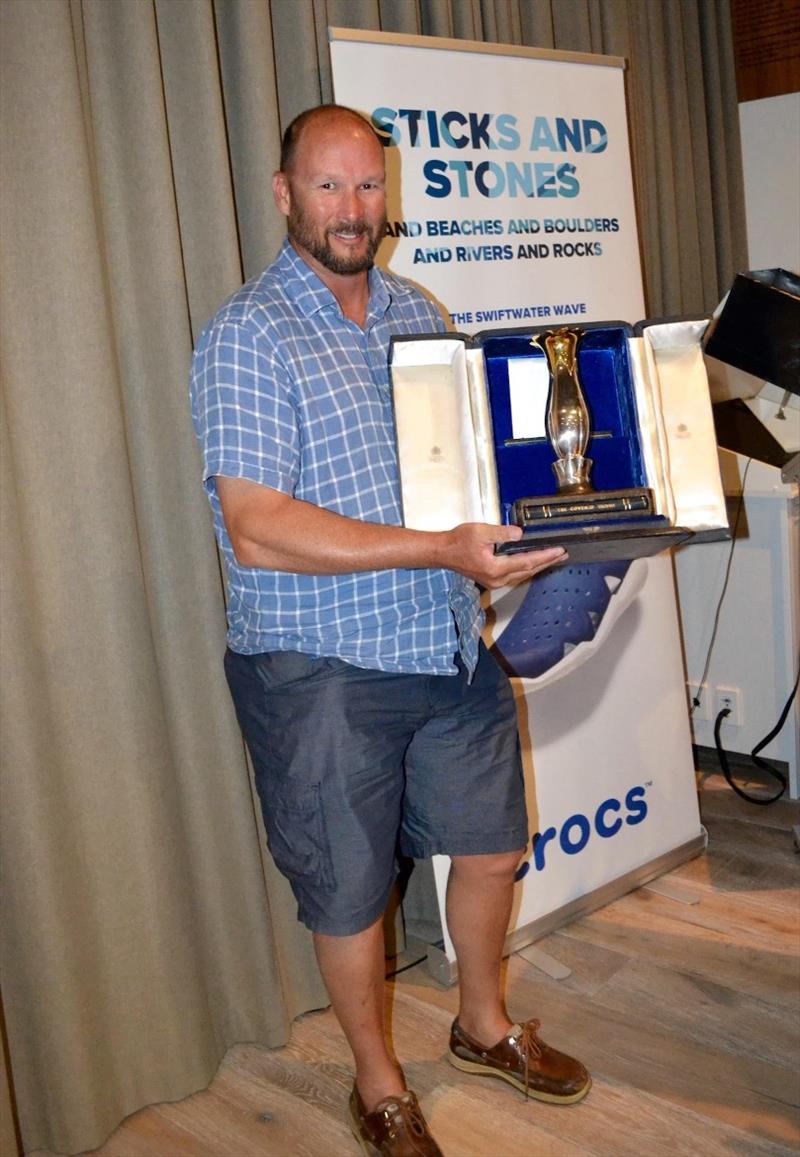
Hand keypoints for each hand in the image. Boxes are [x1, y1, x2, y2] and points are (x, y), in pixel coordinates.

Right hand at [443, 522, 566, 588]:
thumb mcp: (481, 531)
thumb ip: (502, 533)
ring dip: (538, 566)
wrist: (442, 552)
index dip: (545, 556)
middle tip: (562, 555)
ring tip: (552, 559)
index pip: (527, 561)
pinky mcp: (491, 579)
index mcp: (496, 568)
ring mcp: (494, 581)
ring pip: (522, 575)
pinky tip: (532, 564)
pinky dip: (526, 569)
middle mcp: (497, 579)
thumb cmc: (457, 542)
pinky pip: (515, 575)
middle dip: (546, 562)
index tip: (559, 550)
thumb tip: (520, 534)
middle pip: (528, 571)